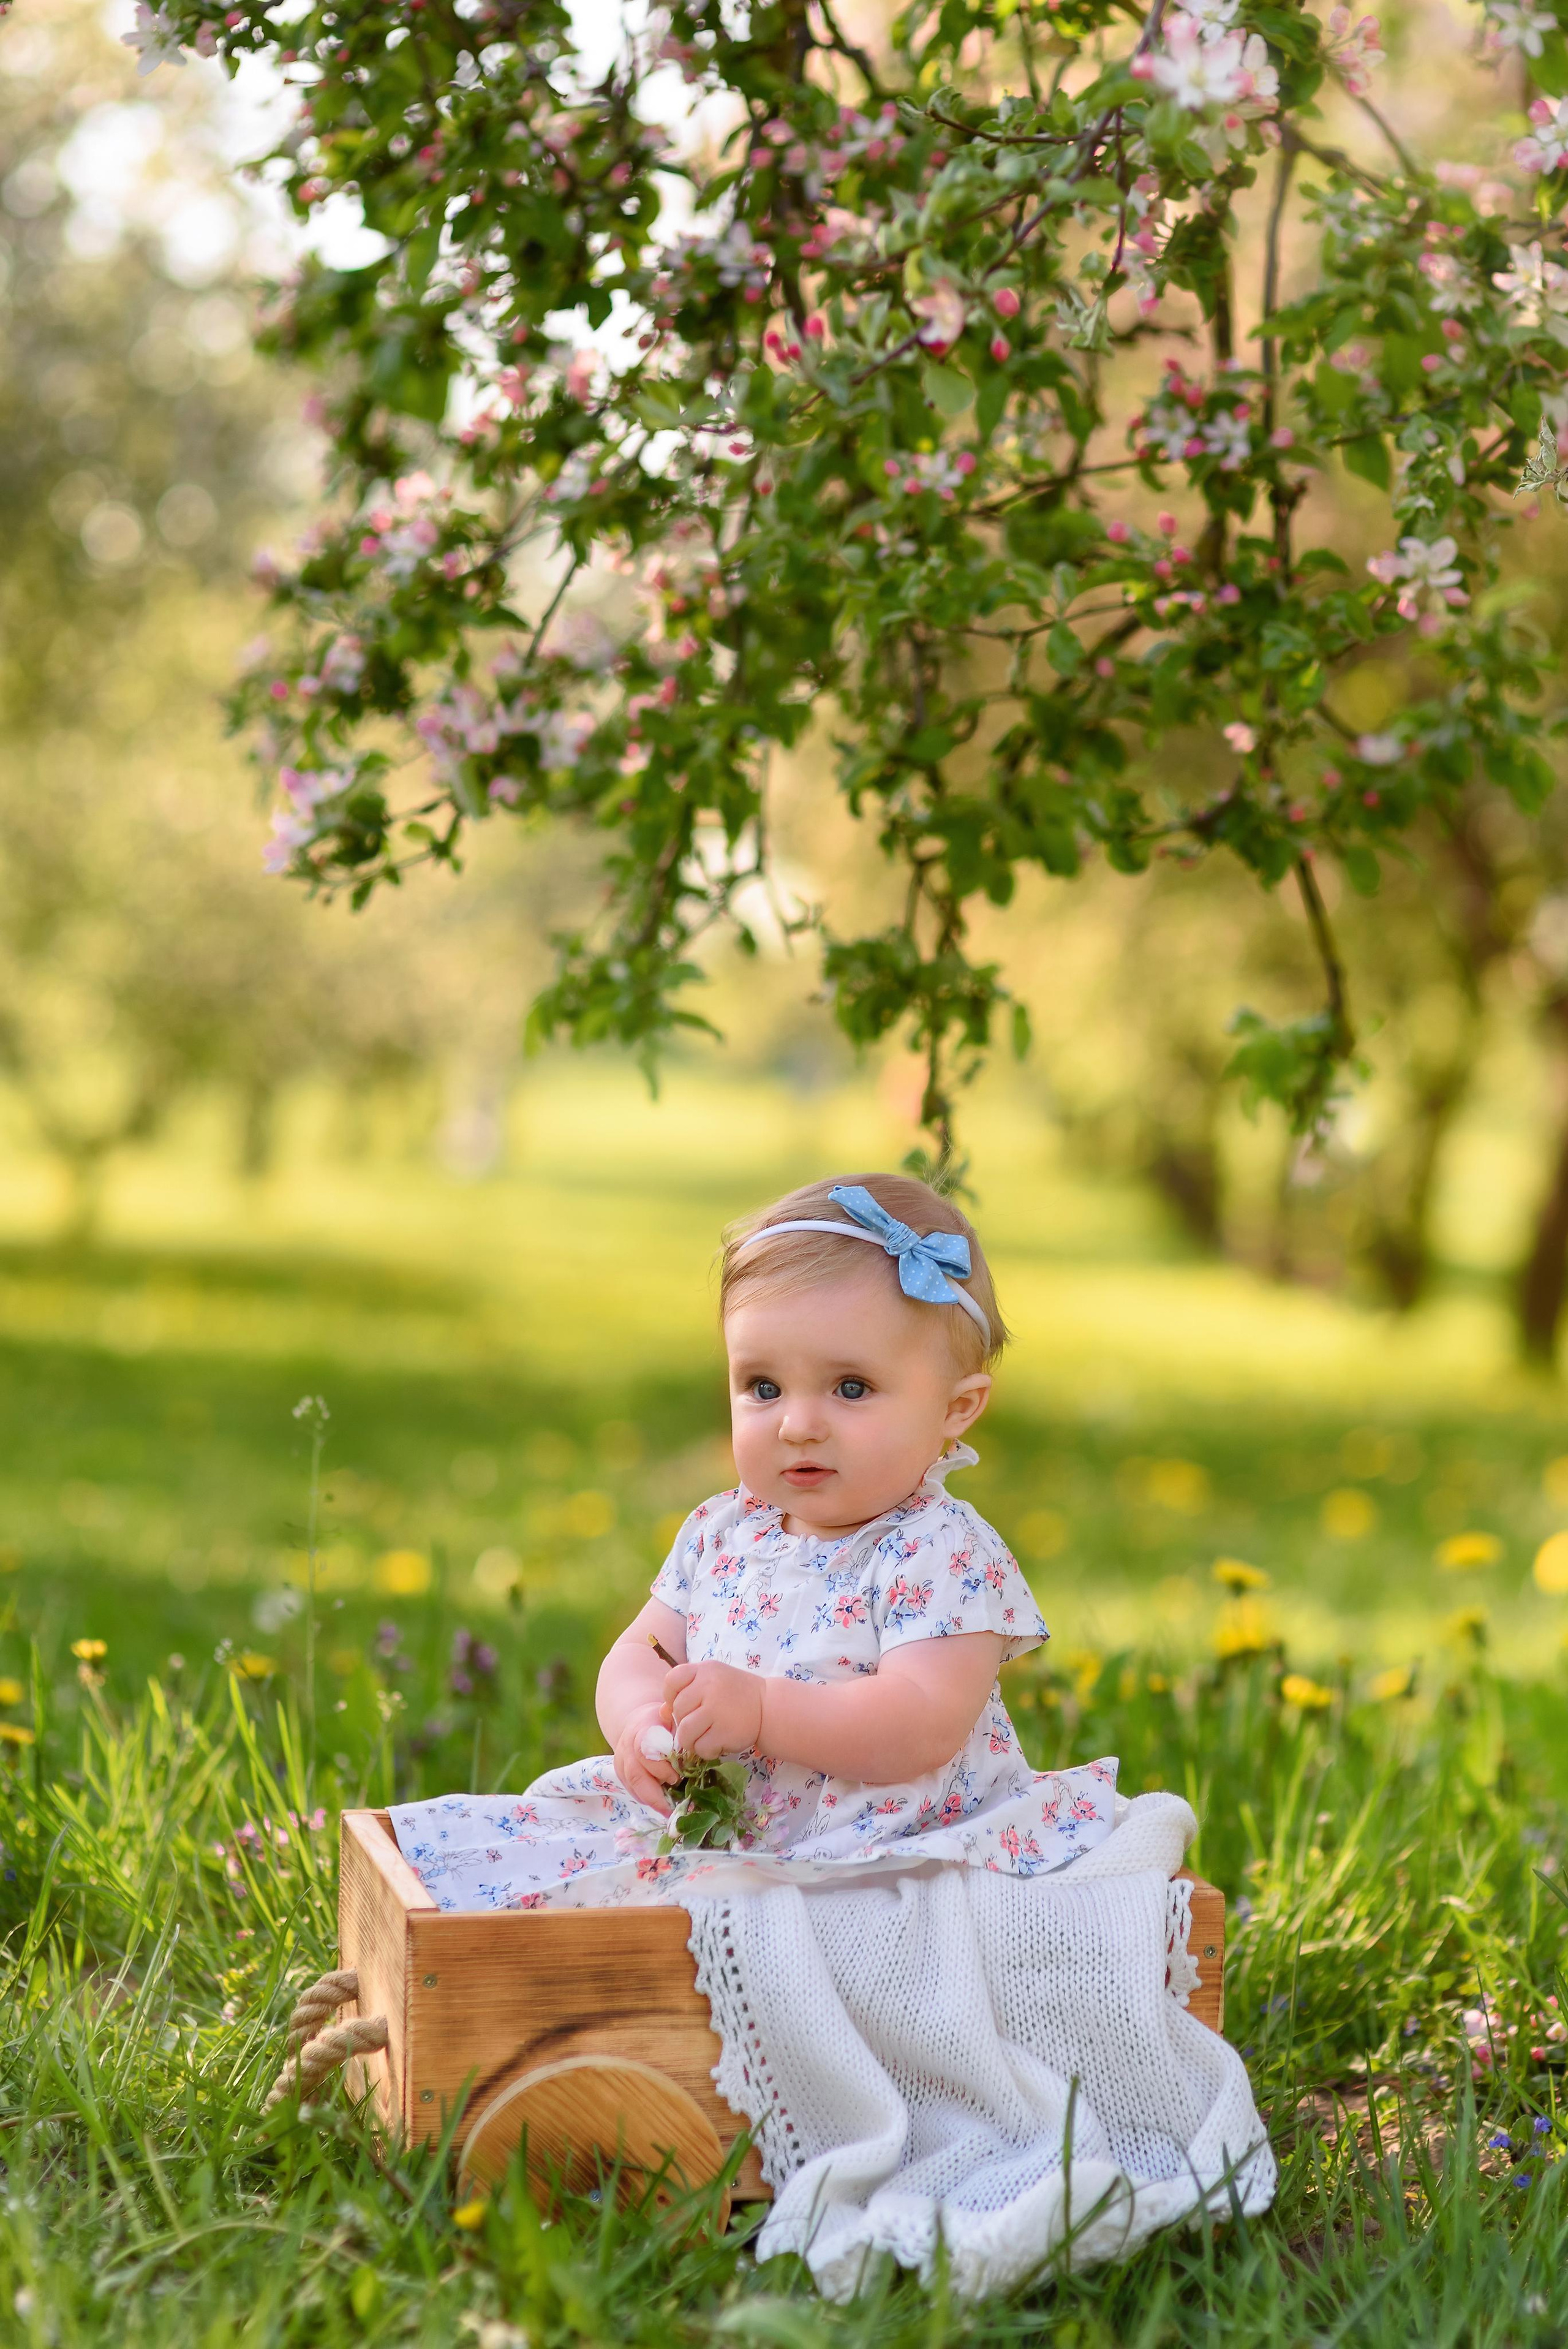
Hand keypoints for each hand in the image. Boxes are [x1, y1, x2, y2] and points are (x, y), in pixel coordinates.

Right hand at [611, 1699, 679, 1813]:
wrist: (640, 1721)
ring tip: (668, 1811)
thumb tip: (692, 1741)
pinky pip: (632, 1790)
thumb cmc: (664, 1721)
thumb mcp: (674, 1718)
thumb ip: (681, 1729)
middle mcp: (627, 1746)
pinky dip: (646, 1800)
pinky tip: (661, 1805)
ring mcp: (621, 1761)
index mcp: (642, 1729)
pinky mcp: (621, 1773)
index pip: (644, 1751)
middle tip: (672, 1806)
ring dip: (651, 1801)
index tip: (676, 1777)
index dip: (660, 1768)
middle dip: (654, 1794)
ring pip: (632, 1786)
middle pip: (635, 1774)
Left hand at [663, 1660, 764, 1760]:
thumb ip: (687, 1693)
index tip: (683, 1705)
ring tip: (704, 1738)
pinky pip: (701, 1747)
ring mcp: (717, 1709)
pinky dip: (706, 1751)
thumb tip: (662, 1713)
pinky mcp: (725, 1732)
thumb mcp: (712, 1683)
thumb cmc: (736, 1695)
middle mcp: (709, 1686)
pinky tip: (717, 1744)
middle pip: (678, 1710)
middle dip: (684, 1722)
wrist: (769, 1707)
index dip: (671, 1696)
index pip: (672, 1680)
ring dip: (691, 1741)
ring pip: (685, 1732)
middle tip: (700, 1725)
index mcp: (705, 1670)